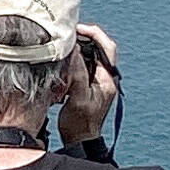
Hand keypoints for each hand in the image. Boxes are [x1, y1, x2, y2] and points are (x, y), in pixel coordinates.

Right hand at [60, 24, 121, 139]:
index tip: (77, 28)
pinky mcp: (88, 84)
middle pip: (99, 47)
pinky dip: (74, 58)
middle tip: (68, 33)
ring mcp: (97, 81)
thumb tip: (75, 49)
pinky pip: (83, 64)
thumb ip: (78, 73)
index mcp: (107, 79)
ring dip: (79, 47)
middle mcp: (105, 78)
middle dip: (85, 37)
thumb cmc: (80, 124)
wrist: (79, 140)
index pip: (106, 47)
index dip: (93, 34)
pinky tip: (63, 58)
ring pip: (91, 54)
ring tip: (64, 42)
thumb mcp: (78, 97)